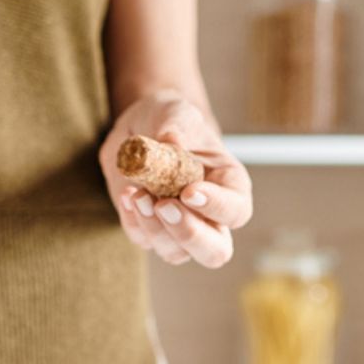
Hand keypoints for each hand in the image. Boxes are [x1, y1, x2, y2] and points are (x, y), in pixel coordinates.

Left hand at [99, 91, 252, 267]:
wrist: (142, 128)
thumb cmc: (170, 119)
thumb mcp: (175, 110)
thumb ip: (177, 123)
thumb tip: (171, 141)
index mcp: (229, 185)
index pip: (236, 211)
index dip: (217, 207)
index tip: (189, 191)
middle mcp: (209, 214)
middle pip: (214, 252)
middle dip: (189, 235)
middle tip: (165, 205)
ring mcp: (178, 227)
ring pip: (176, 253)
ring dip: (154, 228)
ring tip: (137, 193)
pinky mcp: (149, 230)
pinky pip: (143, 240)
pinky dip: (133, 221)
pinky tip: (127, 193)